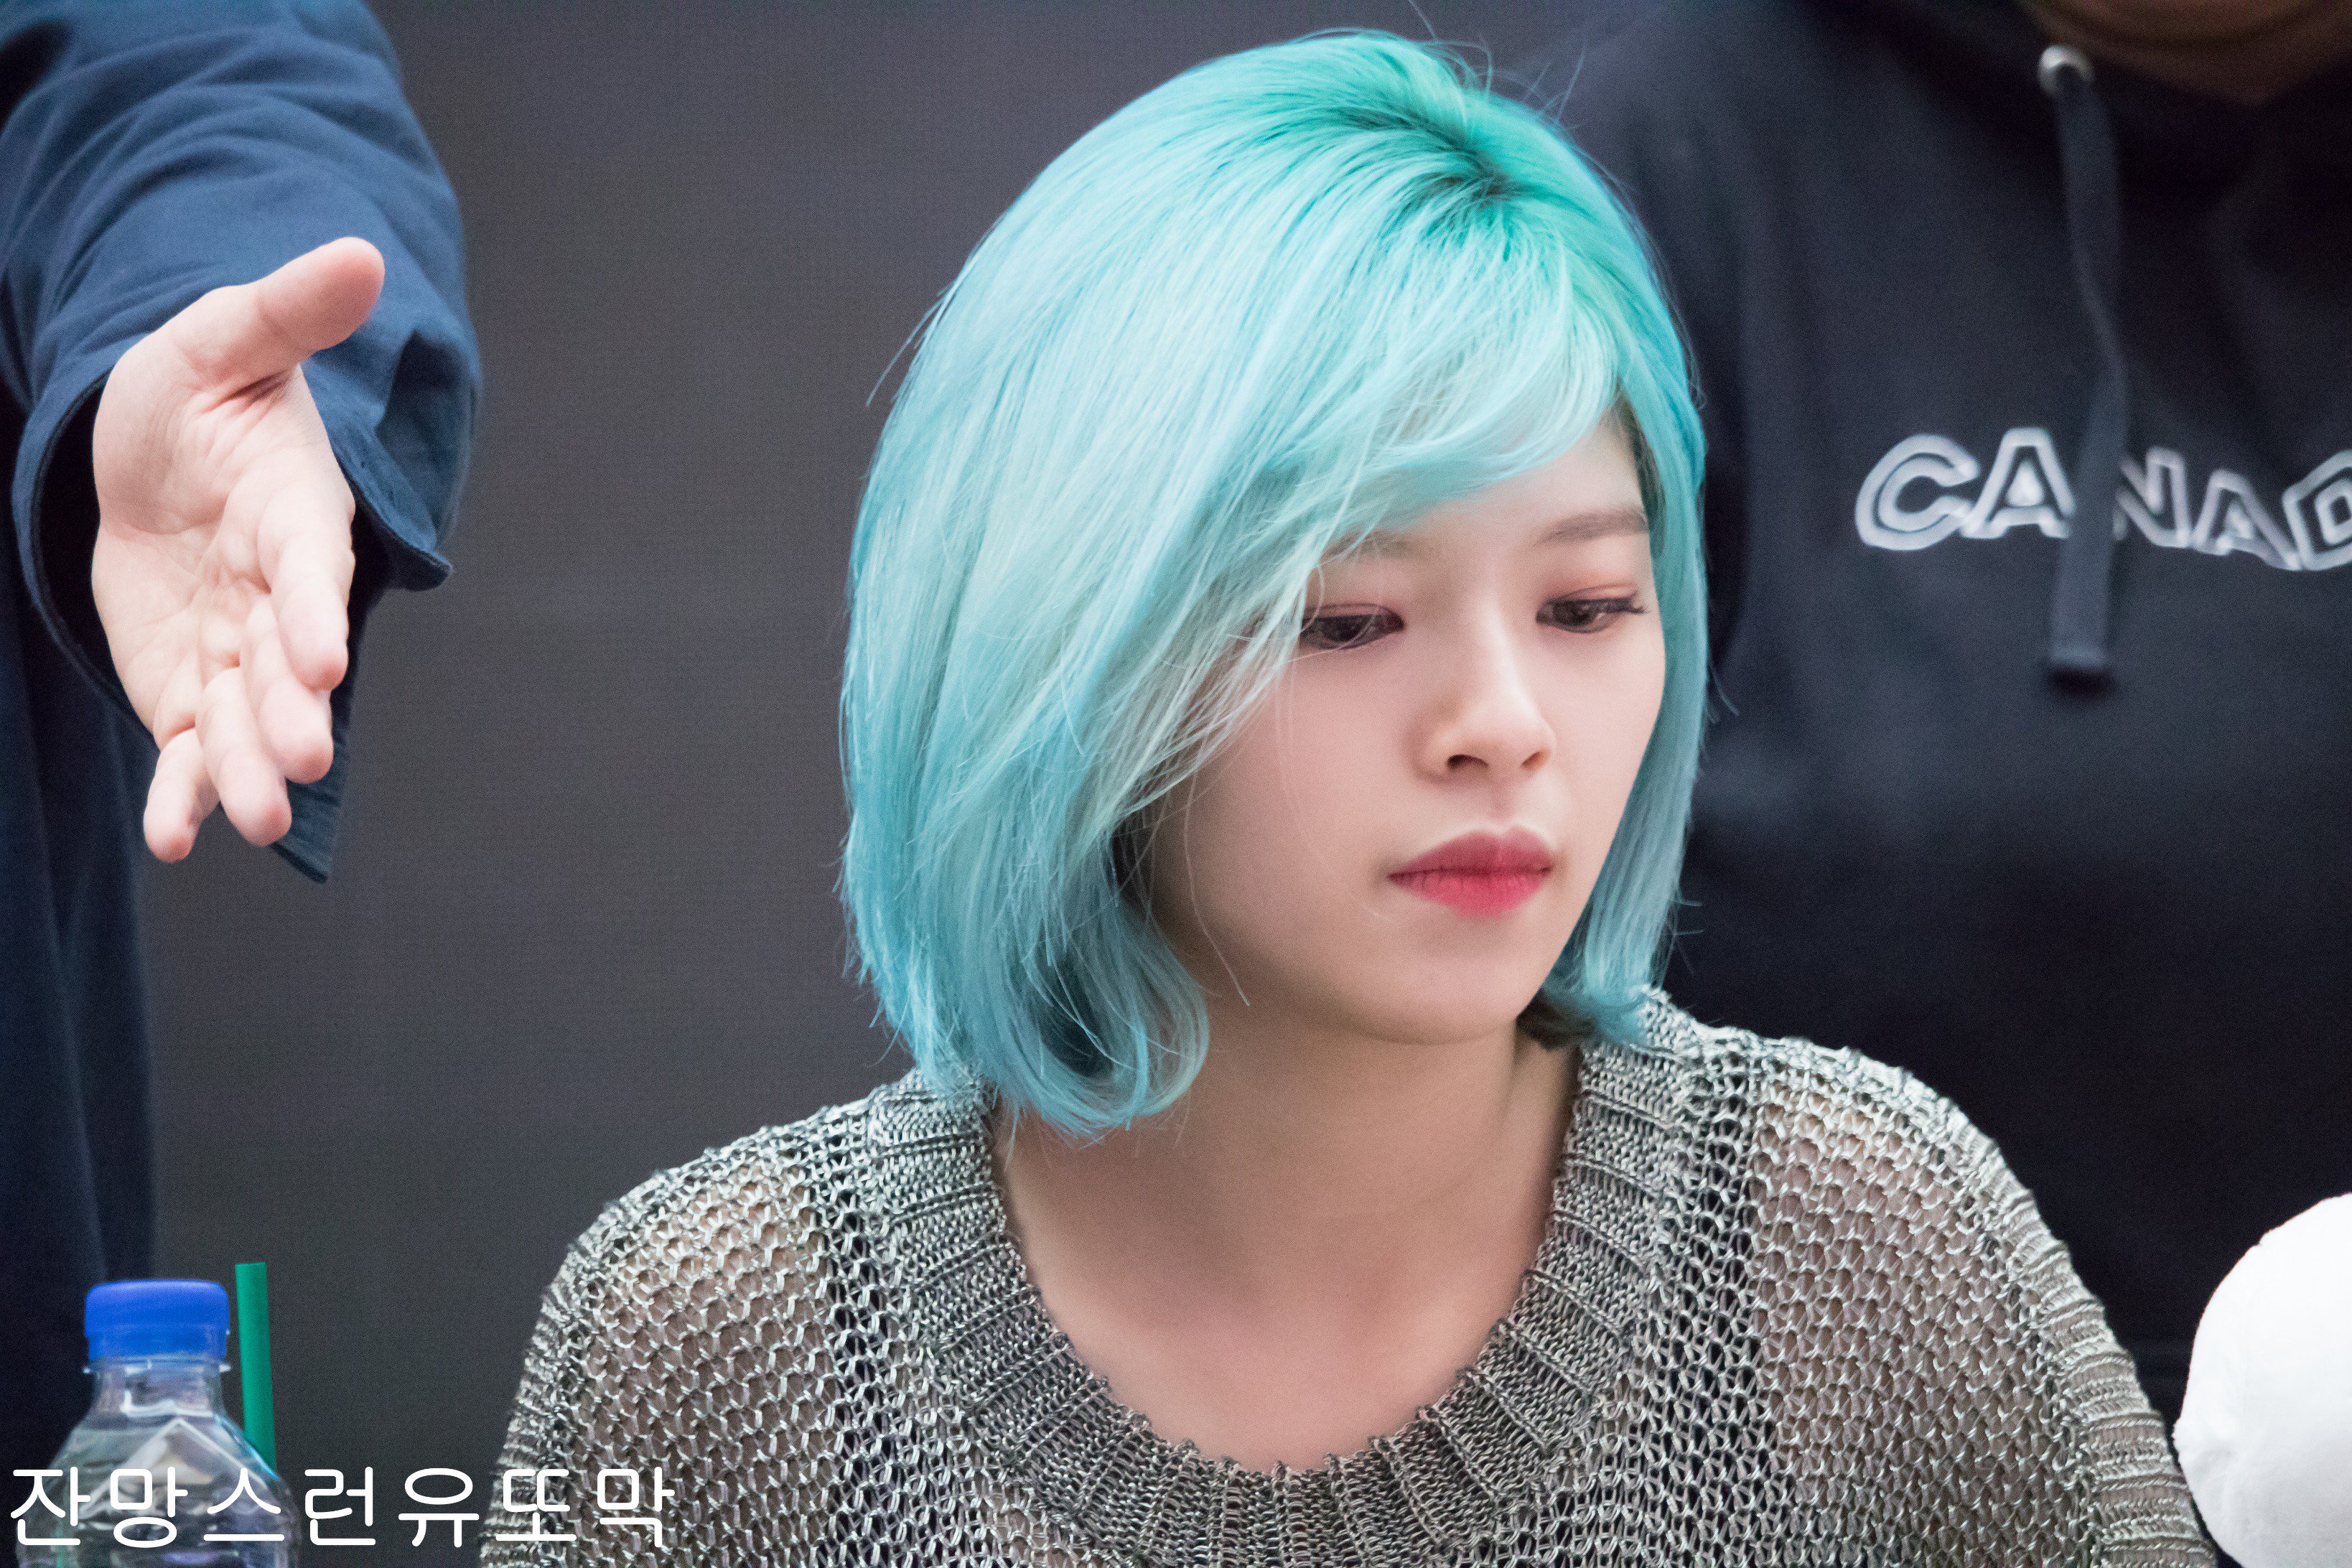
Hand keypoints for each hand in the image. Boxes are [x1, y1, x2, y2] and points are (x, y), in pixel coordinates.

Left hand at [90, 236, 383, 860]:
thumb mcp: (224, 340)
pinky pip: (189, 749)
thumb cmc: (197, 396)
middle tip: (301, 758)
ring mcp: (236, 652)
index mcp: (296, 517)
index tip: (320, 662)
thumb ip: (287, 312)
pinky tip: (175, 837)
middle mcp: (277, 598)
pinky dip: (184, 792)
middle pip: (289, 665)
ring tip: (251, 819)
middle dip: (294, 715)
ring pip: (246, 721)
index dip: (313, 616)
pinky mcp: (190, 688)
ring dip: (248, 771)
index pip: (310, 573)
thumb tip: (360, 252)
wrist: (151, 460)